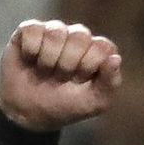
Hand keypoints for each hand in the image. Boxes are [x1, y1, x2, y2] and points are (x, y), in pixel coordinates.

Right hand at [0, 20, 122, 132]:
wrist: (28, 115)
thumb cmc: (63, 107)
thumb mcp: (93, 103)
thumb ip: (110, 83)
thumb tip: (115, 59)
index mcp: (96, 51)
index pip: (102, 47)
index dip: (88, 67)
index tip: (79, 82)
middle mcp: (77, 37)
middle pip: (81, 36)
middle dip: (68, 65)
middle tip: (60, 79)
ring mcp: (54, 31)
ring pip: (56, 32)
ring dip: (48, 60)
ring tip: (45, 72)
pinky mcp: (30, 30)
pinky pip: (33, 30)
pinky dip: (31, 51)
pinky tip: (30, 61)